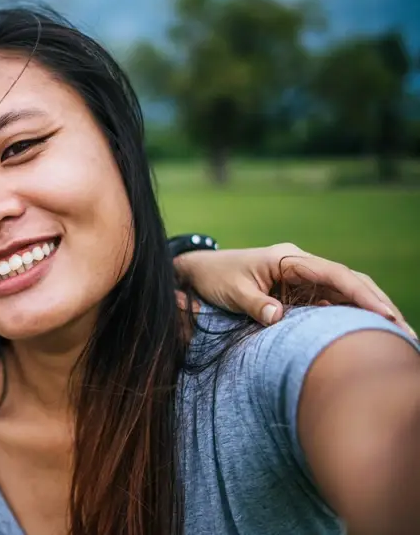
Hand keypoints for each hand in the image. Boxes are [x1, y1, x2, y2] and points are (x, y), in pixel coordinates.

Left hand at [174, 243, 413, 337]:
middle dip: (378, 305)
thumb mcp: (231, 291)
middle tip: (405, 333)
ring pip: (345, 294)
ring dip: (368, 314)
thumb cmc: (215, 276)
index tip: (384, 315)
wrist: (199, 271)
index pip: (335, 274)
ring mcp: (302, 280)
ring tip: (393, 340)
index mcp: (289, 259)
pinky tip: (363, 338)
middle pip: (350, 282)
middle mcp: (301, 266)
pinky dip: (348, 319)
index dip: (362, 294)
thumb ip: (255, 304)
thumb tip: (279, 318)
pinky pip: (330, 305)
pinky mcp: (298, 294)